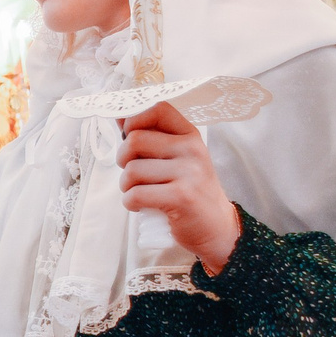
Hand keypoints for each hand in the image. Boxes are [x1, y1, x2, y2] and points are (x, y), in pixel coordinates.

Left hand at [117, 101, 240, 273]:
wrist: (217, 227)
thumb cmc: (189, 191)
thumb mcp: (178, 159)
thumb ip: (152, 138)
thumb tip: (119, 116)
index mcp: (189, 135)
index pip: (157, 108)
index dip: (133, 120)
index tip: (128, 137)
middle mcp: (191, 149)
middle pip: (134, 140)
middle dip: (122, 159)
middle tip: (133, 174)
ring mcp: (189, 172)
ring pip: (131, 170)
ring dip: (126, 186)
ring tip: (141, 192)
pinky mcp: (181, 197)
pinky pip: (136, 194)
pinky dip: (130, 203)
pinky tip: (142, 205)